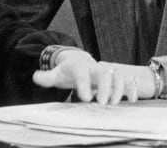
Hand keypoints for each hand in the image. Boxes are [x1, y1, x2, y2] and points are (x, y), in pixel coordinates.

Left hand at [32, 51, 152, 104]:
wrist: (80, 62)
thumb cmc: (68, 71)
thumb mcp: (56, 73)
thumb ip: (46, 77)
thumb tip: (35, 76)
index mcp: (79, 67)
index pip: (81, 72)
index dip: (84, 84)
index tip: (85, 98)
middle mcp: (94, 68)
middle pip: (103, 72)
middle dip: (105, 87)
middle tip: (102, 102)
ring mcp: (106, 72)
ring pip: (118, 75)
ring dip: (119, 88)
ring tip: (114, 103)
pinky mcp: (115, 79)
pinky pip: (127, 81)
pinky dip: (131, 89)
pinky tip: (131, 100)